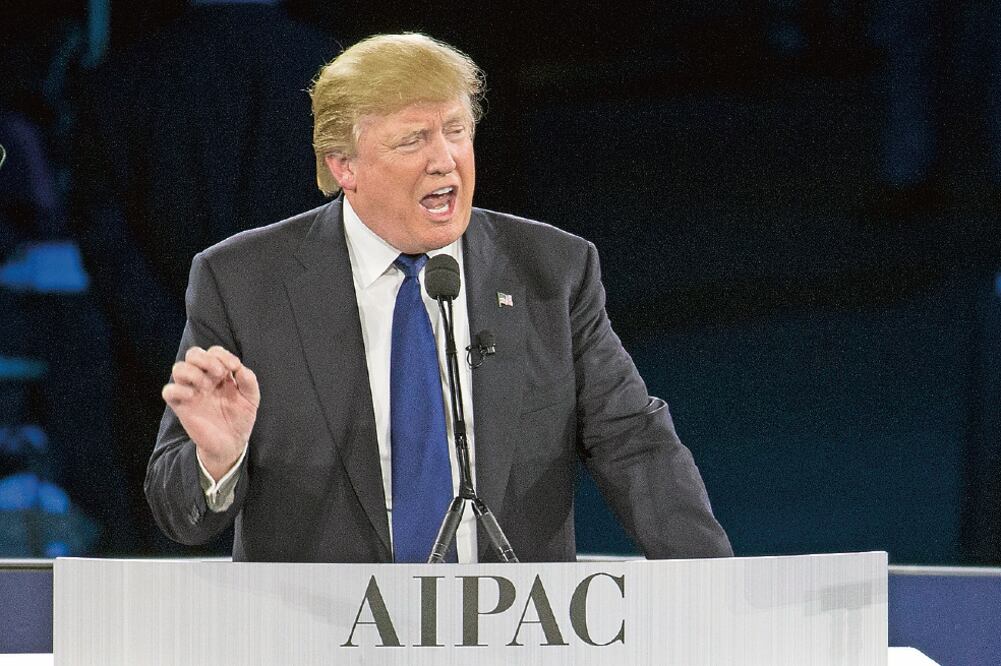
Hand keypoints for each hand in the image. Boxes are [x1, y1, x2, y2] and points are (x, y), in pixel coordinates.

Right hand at [162, 346, 259, 480]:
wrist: (231, 444)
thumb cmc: (240, 419)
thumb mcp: (251, 399)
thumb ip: (249, 382)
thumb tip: (240, 368)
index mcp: (220, 374)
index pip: (214, 352)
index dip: (223, 354)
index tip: (234, 367)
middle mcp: (203, 379)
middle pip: (193, 354)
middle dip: (205, 358)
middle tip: (219, 373)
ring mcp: (191, 391)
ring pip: (178, 368)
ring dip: (192, 371)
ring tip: (206, 386)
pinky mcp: (182, 406)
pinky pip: (168, 391)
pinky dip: (177, 389)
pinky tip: (192, 396)